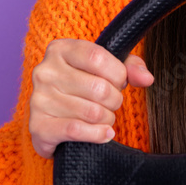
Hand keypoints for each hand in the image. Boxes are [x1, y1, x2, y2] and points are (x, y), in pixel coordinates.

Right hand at [29, 38, 154, 158]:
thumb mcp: (107, 68)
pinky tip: (104, 133)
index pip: (97, 58)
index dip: (118, 73)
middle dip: (115, 100)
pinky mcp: (38, 126)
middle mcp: (44, 71)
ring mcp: (38, 99)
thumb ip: (130, 67)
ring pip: (92, 112)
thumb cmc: (83, 86)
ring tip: (104, 117)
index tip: (120, 82)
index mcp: (59, 49)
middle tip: (112, 103)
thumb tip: (147, 78)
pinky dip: (98, 134)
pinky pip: (77, 130)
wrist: (54, 119)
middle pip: (98, 88)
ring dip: (107, 118)